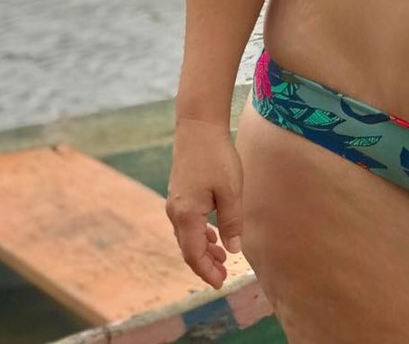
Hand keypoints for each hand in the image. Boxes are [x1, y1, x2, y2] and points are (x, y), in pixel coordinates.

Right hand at [166, 118, 244, 288]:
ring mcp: (175, 202)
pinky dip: (200, 233)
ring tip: (222, 257)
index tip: (220, 283)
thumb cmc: (217, 157)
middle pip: (188, 248)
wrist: (198, 126)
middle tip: (223, 275)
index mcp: (186, 215)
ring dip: (203, 248)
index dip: (206, 271)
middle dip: (205, 264)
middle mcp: (175, 212)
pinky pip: (187, 222)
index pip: (193, 254)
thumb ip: (231, 222)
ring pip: (187, 235)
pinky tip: (213, 234)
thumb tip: (233, 250)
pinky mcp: (179, 192)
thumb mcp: (231, 191)